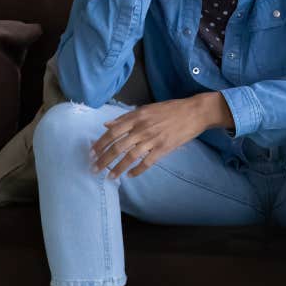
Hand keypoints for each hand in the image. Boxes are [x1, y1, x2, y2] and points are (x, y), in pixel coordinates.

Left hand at [91, 92, 232, 177]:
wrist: (194, 112)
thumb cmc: (170, 109)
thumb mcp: (146, 109)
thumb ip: (126, 117)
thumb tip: (107, 125)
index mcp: (136, 117)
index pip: (113, 132)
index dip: (100, 143)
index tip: (91, 152)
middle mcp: (142, 128)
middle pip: (118, 146)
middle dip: (104, 159)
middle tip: (94, 168)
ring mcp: (152, 139)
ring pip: (130, 157)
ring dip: (117, 168)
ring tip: (110, 177)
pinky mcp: (163, 148)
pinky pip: (147, 162)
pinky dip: (137, 170)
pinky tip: (130, 175)